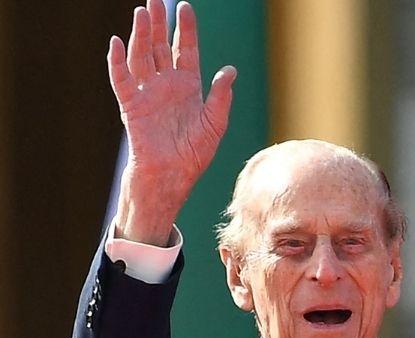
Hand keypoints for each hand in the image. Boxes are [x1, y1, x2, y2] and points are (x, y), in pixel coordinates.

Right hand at [109, 0, 235, 246]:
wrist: (172, 177)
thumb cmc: (195, 154)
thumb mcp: (215, 124)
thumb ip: (221, 97)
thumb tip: (230, 71)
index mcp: (189, 87)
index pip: (187, 50)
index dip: (186, 29)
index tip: (185, 6)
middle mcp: (167, 85)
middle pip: (162, 47)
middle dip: (159, 23)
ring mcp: (148, 93)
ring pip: (142, 57)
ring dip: (141, 35)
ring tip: (141, 12)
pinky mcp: (132, 106)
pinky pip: (122, 80)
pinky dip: (117, 62)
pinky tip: (116, 42)